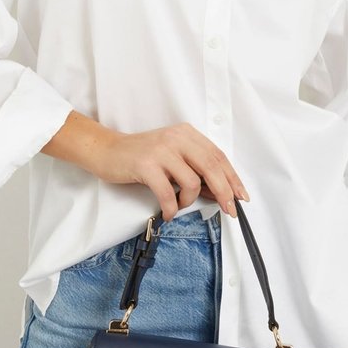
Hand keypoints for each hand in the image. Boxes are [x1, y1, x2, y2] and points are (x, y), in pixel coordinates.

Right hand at [95, 121, 248, 221]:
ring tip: (178, 205)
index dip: (233, 178)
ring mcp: (161, 151)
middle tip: (229, 210)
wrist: (106, 150)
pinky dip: (171, 208)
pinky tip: (167, 212)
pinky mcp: (146, 165)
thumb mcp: (172, 157)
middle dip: (224, 192)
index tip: (240, 196)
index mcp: (186, 134)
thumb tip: (219, 192)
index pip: (218, 156)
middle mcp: (176, 138)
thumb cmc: (140, 157)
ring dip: (189, 201)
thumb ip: (194, 169)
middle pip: (211, 167)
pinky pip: (168, 193)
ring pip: (192, 182)